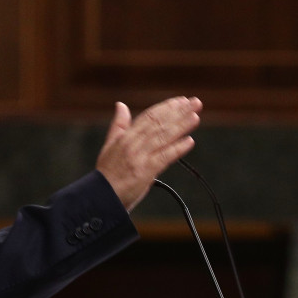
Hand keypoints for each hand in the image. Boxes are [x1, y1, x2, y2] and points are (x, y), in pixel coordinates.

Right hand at [96, 97, 201, 211]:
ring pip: (163, 137)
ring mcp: (140, 157)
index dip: (166, 107)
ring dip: (181, 126)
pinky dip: (177, 149)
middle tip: (195, 103)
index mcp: (126, 137)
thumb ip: (119, 125)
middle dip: (179, 112)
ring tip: (195, 117)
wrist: (101, 197)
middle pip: (159, 123)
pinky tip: (189, 141)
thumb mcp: (110, 145)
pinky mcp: (145, 171)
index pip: (149, 116)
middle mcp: (133, 144)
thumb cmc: (107, 173)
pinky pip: (164, 157)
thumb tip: (121, 105)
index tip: (181, 100)